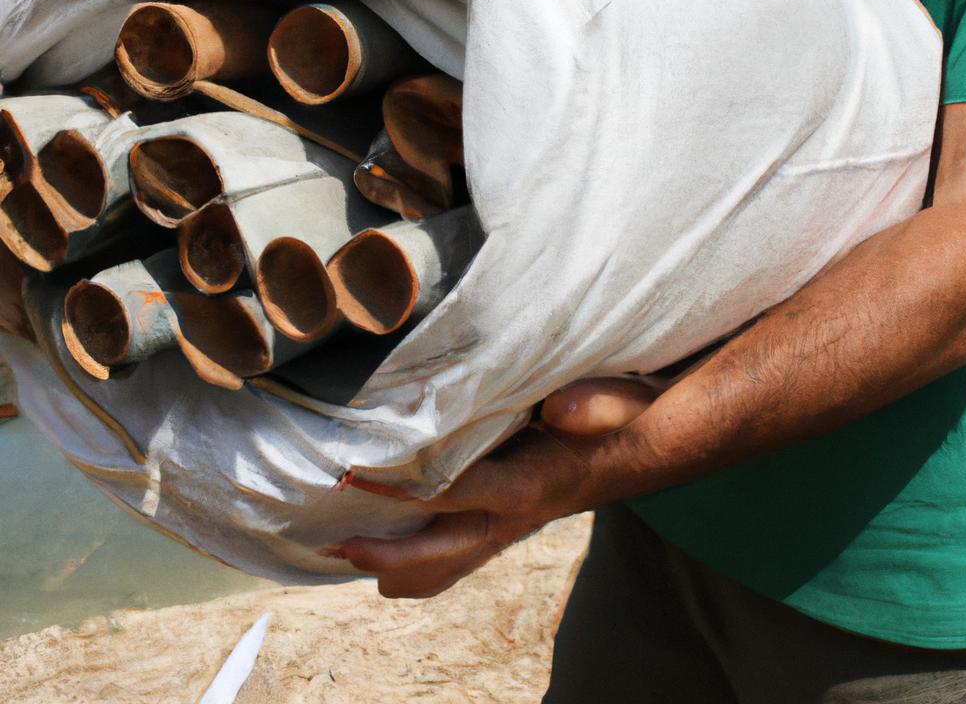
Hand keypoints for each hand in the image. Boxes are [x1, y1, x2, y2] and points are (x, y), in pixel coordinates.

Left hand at [320, 379, 656, 597]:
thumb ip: (595, 406)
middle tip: (335, 543)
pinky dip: (411, 563)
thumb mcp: (613, 403)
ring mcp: (502, 531)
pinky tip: (379, 545)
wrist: (624, 452)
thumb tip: (562, 410)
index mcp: (529, 487)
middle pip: (440, 554)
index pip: (457, 494)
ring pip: (441, 568)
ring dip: (392, 567)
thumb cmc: (611, 422)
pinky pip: (448, 561)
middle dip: (386, 554)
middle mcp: (510, 519)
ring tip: (341, 551)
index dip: (404, 491)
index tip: (358, 478)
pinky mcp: (495, 529)